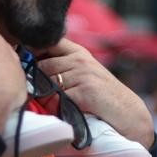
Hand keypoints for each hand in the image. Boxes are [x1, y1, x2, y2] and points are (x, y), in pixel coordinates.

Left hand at [36, 39, 154, 147]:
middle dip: (38, 83)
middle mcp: (80, 59)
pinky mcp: (85, 90)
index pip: (47, 42)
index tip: (27, 64)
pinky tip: (67, 112)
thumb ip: (63, 67)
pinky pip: (56, 99)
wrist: (129, 114)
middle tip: (44, 96)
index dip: (33, 52)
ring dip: (46, 98)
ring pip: (47, 83)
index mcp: (78, 52)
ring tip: (59, 106)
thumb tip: (30, 70)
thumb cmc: (103, 97)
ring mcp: (83, 74)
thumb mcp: (84, 74)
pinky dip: (56, 108)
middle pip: (42, 66)